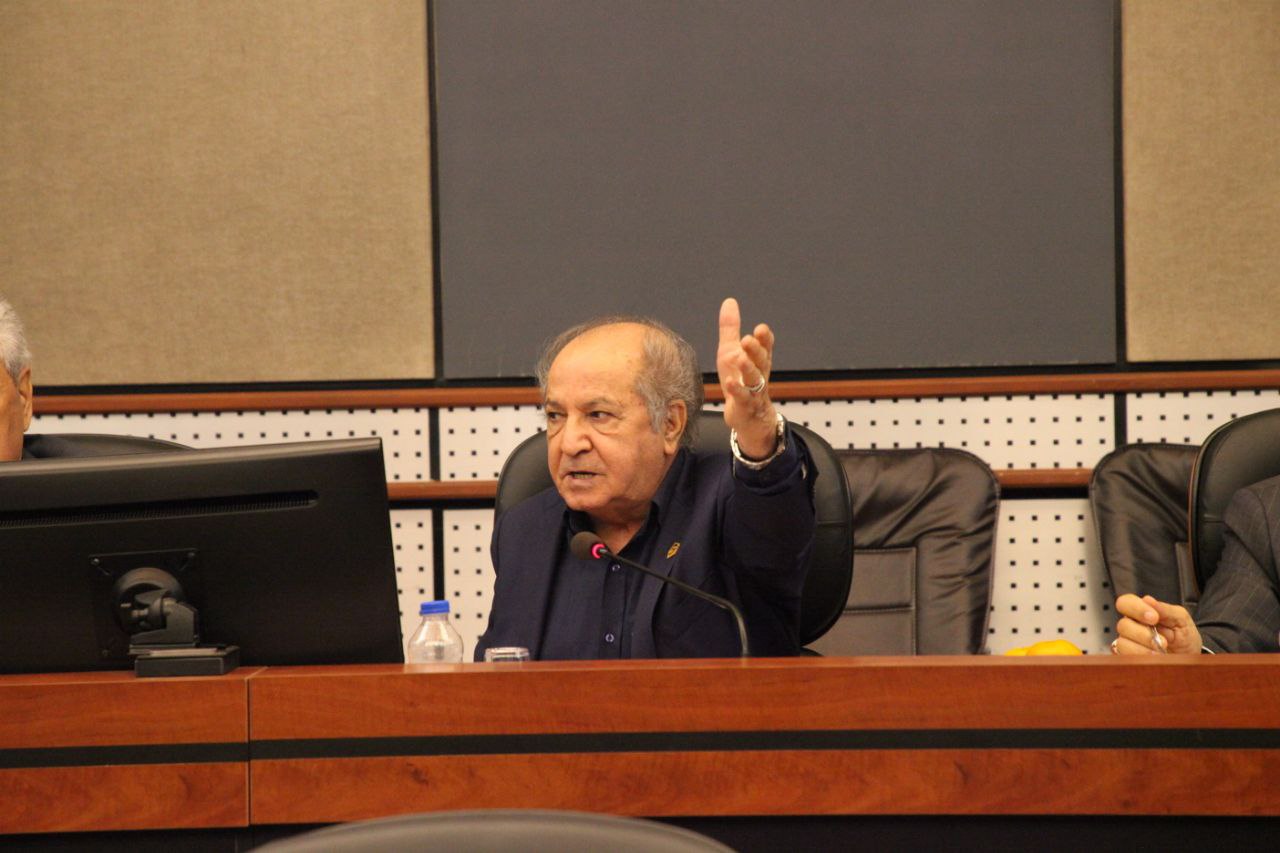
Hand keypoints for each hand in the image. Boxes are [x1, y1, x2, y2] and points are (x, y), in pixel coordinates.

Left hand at [716, 297, 776, 458]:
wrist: (748, 418)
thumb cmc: (739, 381)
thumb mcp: (731, 352)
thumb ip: (730, 329)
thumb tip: (730, 301)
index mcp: (758, 360)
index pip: (766, 347)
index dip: (765, 339)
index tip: (761, 328)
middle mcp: (759, 374)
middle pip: (762, 360)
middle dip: (757, 350)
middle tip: (748, 339)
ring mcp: (754, 391)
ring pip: (755, 379)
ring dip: (748, 368)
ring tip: (740, 358)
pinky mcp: (745, 406)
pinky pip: (742, 398)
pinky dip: (737, 390)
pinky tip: (730, 382)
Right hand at [1113, 593, 1201, 654]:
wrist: (1189, 658)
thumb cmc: (1184, 637)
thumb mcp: (1181, 619)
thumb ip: (1165, 609)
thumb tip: (1148, 600)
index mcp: (1140, 612)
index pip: (1125, 603)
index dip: (1136, 608)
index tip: (1154, 617)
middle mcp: (1131, 626)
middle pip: (1123, 625)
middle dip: (1143, 634)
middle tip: (1163, 641)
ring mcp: (1129, 642)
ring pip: (1123, 643)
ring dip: (1143, 648)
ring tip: (1160, 651)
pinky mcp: (1129, 657)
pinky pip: (1126, 657)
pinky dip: (1141, 657)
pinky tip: (1154, 657)